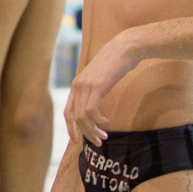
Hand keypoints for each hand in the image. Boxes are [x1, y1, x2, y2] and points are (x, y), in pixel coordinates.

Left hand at [64, 31, 139, 145]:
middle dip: (84, 134)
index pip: (67, 112)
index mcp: (76, 85)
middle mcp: (77, 86)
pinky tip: (106, 121)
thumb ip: (95, 92)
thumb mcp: (101, 79)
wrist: (125, 48)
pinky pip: (91, 110)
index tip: (77, 141)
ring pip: (82, 117)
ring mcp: (86, 85)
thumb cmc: (116, 64)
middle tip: (97, 143)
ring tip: (104, 137)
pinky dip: (98, 120)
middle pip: (74, 118)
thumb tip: (96, 108)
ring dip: (93, 130)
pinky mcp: (98, 86)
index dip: (71, 128)